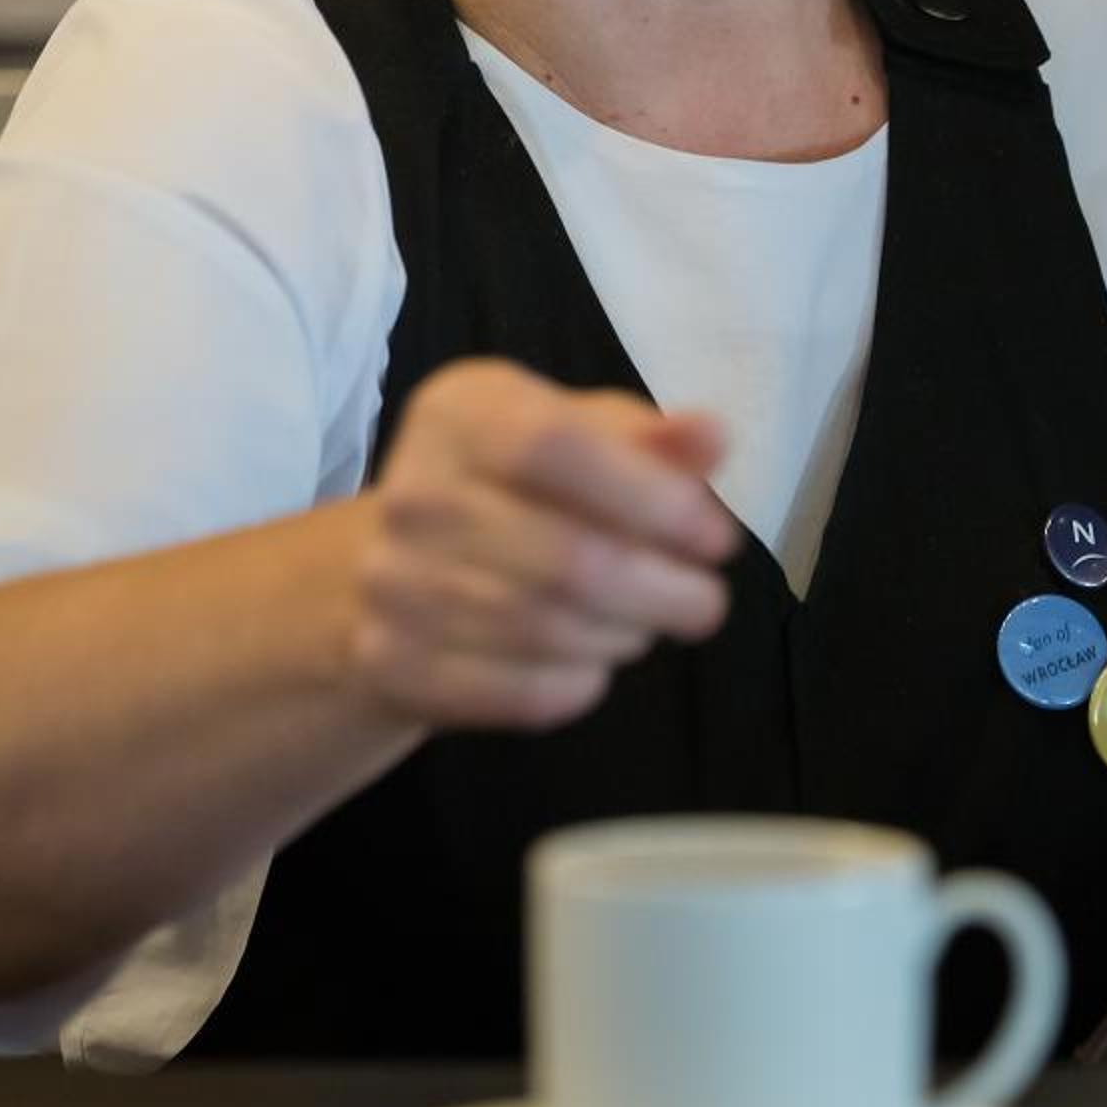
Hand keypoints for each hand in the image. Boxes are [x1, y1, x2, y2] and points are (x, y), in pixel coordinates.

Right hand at [347, 359, 740, 733]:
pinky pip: (516, 692)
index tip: (714, 539)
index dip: (650, 499)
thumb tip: (711, 437)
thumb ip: (649, 436)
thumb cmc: (513, 484)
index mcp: (460, 413)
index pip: (554, 447)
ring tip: (646, 623)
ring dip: (623, 636)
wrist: (392, 564)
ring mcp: (391, 584)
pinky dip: (577, 686)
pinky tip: (592, 663)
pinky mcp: (392, 664)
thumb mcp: (578, 433)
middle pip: (565, 560)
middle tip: (705, 602)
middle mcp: (413, 493)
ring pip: (547, 632)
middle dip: (662, 591)